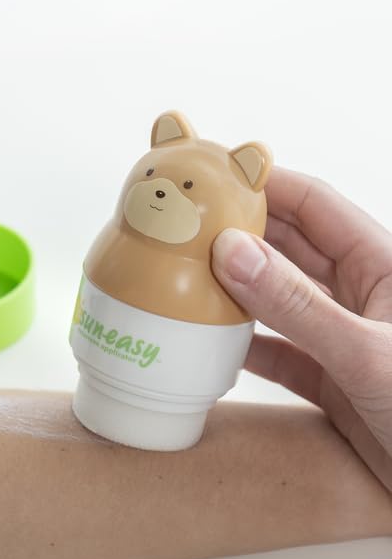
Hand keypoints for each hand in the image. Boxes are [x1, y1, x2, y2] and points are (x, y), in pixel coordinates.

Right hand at [212, 166, 391, 491]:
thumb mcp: (364, 352)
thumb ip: (298, 305)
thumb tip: (232, 252)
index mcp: (382, 266)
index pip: (315, 206)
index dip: (268, 185)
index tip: (215, 178)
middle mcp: (359, 295)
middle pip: (289, 247)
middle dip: (241, 234)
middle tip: (187, 228)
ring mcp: (341, 337)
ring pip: (278, 299)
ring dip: (236, 290)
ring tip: (187, 278)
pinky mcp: (329, 380)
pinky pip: (277, 353)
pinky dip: (245, 347)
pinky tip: (211, 342)